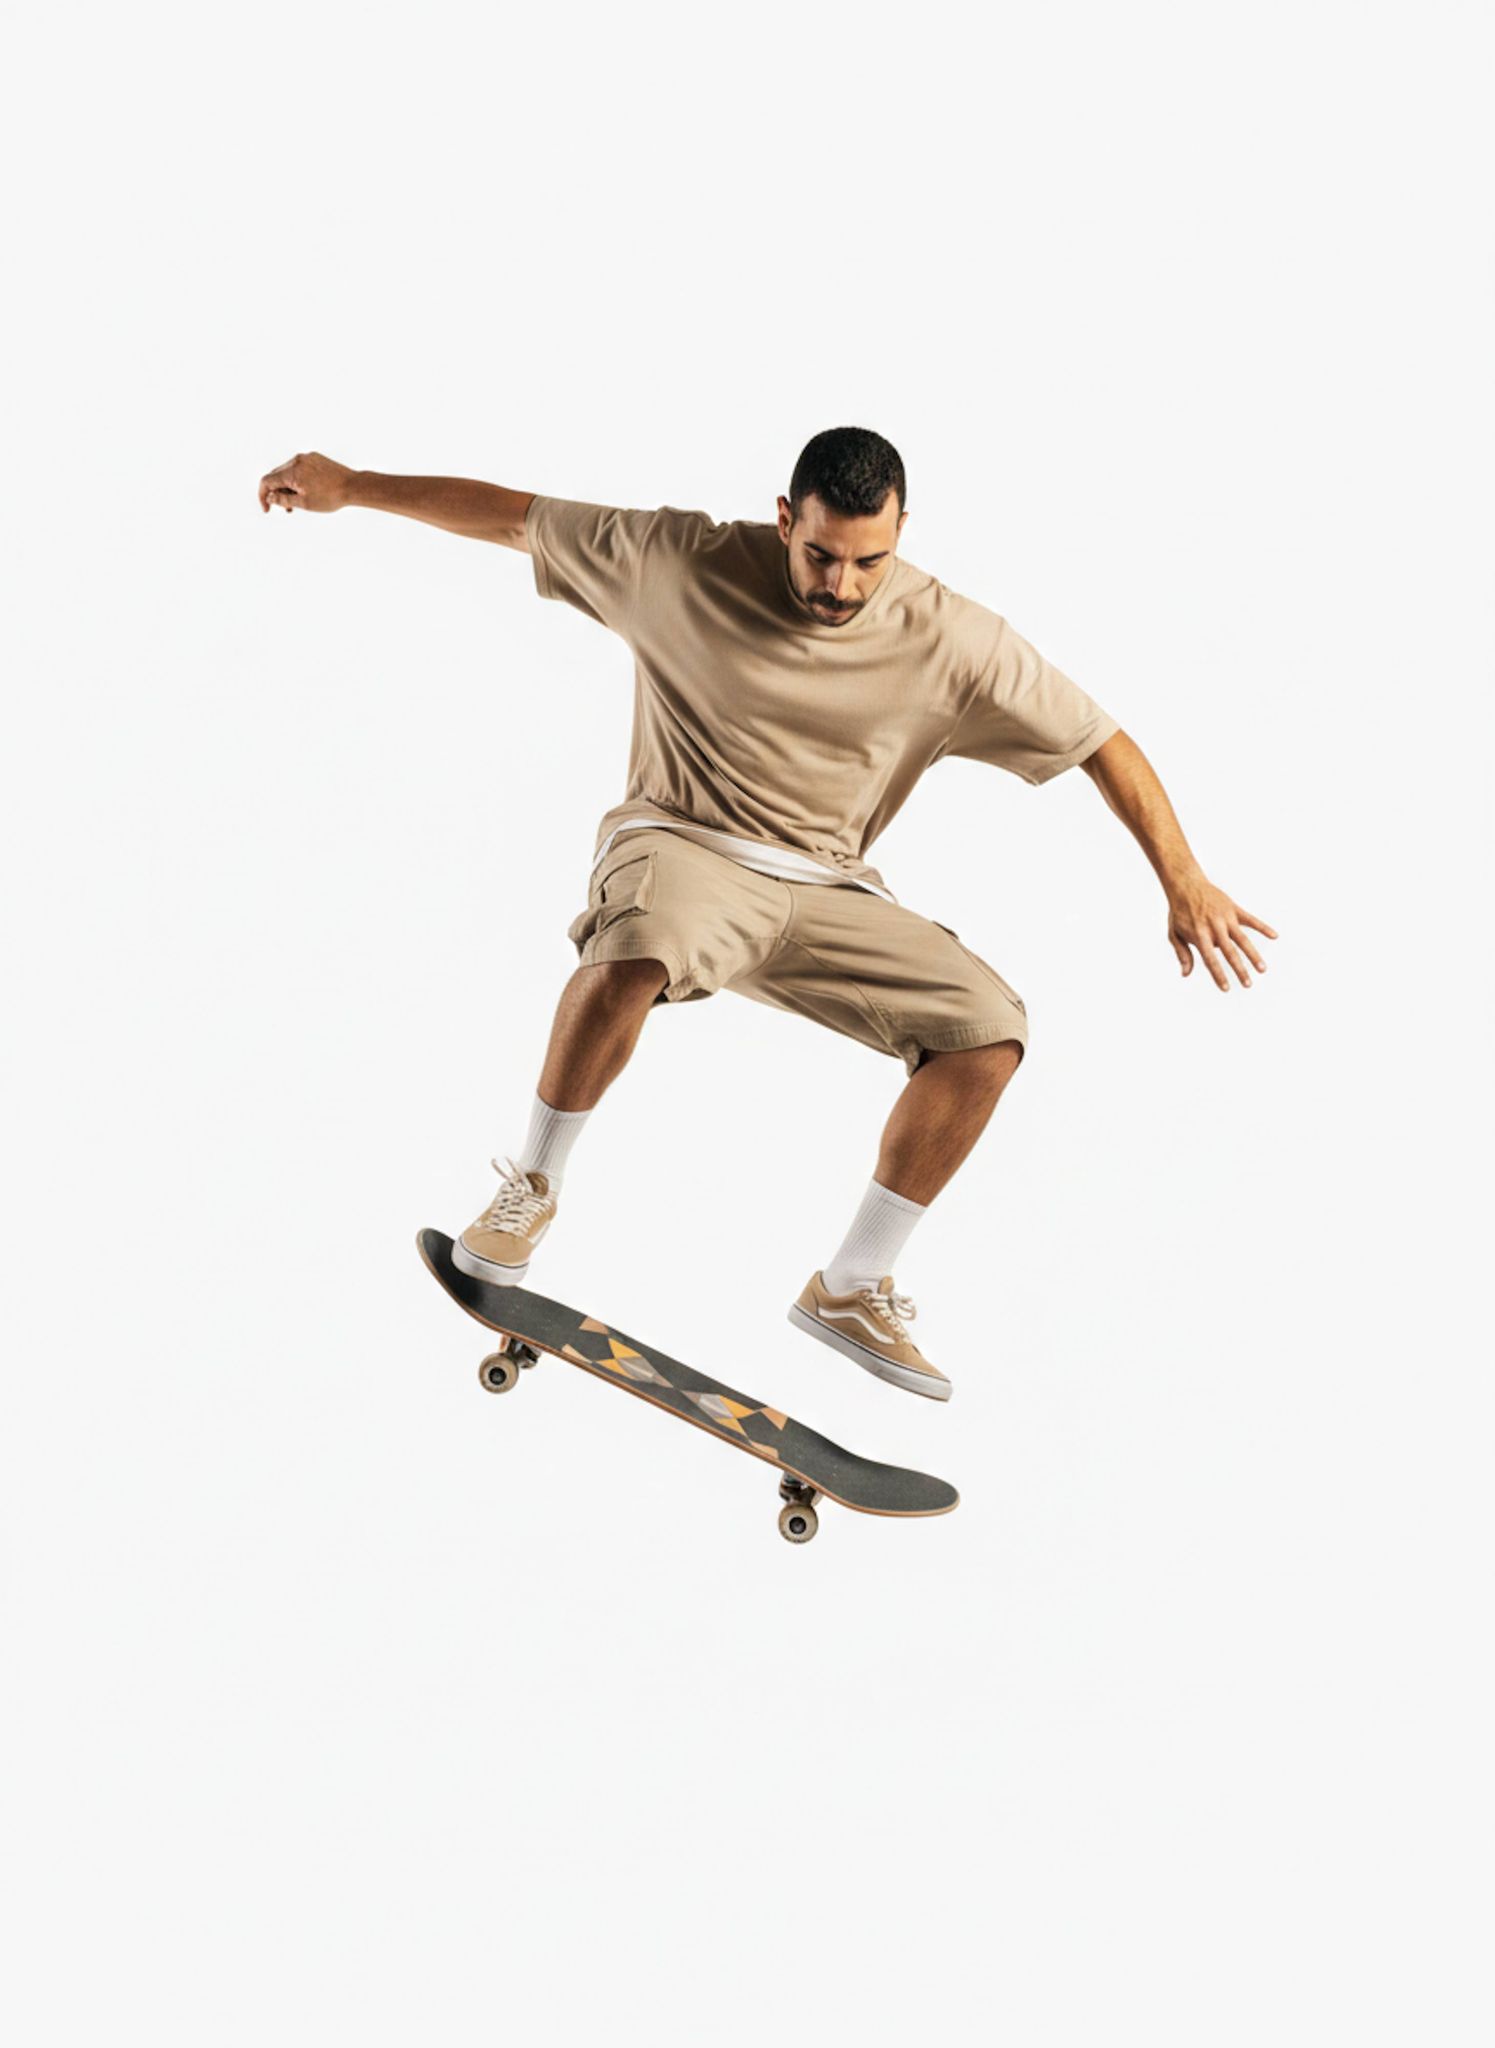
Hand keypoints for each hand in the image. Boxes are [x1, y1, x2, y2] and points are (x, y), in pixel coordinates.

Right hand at [258, 451, 355, 514]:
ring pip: (288, 472)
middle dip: (277, 493)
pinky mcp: (315, 458)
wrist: (353, 486)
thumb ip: (283, 499)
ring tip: (297, 502)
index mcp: (292, 471)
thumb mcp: (304, 503)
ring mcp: (306, 457)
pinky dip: (298, 480)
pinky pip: (300, 468)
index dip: (263, 496)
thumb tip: (269, 497)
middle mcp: (297, 460)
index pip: (267, 481)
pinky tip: (306, 491)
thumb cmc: (330, 497)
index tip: (267, 509)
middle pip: (277, 476)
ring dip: (288, 487)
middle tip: (286, 509)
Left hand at [1166, 874, 1276, 988]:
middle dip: (1240, 970)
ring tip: (1262, 969)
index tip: (1227, 988)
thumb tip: (1185, 974)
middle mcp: (1214, 927)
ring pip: (1243, 939)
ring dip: (1254, 955)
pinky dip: (1263, 927)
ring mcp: (1226, 917)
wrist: (1185, 884)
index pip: (1210, 960)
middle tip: (1248, 985)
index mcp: (1199, 935)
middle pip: (1230, 952)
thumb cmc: (1179, 912)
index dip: (1218, 975)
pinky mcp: (1233, 908)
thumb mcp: (1174, 933)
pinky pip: (1251, 919)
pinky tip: (1274, 936)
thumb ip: (1182, 953)